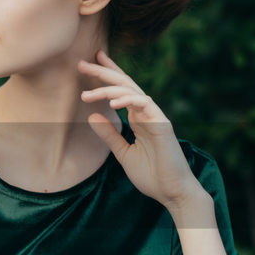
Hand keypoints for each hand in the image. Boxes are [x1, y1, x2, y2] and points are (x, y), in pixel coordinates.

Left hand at [78, 49, 201, 210]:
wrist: (172, 193)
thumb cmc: (152, 175)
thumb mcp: (123, 153)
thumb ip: (109, 134)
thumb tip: (92, 116)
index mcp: (138, 118)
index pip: (122, 90)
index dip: (108, 73)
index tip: (90, 61)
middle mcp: (147, 113)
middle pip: (124, 84)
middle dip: (103, 72)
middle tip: (81, 64)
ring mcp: (155, 116)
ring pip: (130, 91)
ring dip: (107, 90)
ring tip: (86, 94)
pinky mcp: (162, 124)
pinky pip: (144, 104)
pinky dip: (128, 100)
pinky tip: (111, 104)